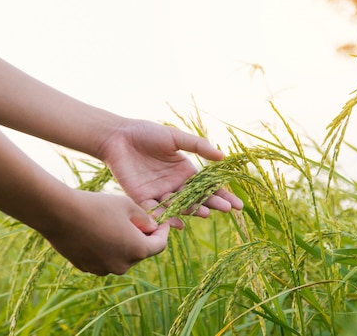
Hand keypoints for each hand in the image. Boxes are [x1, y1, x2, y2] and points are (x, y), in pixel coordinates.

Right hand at [40, 190, 169, 275]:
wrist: (60, 214)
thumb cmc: (97, 206)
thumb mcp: (127, 205)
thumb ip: (144, 218)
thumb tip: (152, 227)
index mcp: (137, 250)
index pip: (159, 245)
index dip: (163, 232)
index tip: (162, 223)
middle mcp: (122, 265)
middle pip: (140, 252)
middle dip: (142, 237)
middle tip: (138, 220)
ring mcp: (102, 269)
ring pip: (121, 257)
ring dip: (124, 244)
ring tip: (116, 224)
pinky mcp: (86, 267)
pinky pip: (103, 258)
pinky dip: (106, 248)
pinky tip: (98, 231)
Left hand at [97, 118, 242, 227]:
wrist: (118, 136)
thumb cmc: (147, 133)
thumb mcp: (175, 137)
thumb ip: (198, 146)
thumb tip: (223, 157)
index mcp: (185, 171)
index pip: (208, 186)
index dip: (223, 195)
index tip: (238, 204)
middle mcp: (175, 185)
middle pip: (198, 198)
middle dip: (214, 204)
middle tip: (228, 209)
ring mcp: (160, 193)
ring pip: (180, 206)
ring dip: (193, 210)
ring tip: (206, 213)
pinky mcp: (142, 198)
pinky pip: (156, 211)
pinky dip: (167, 218)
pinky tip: (179, 223)